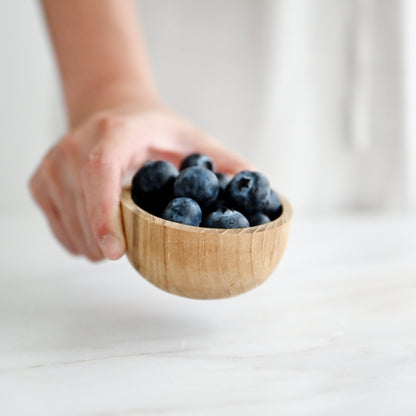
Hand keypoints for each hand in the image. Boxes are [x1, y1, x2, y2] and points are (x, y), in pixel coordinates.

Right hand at [29, 102, 251, 260]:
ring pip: (66, 222)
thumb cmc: (154, 128)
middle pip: (80, 206)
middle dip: (103, 241)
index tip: (117, 252)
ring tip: (117, 241)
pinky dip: (77, 239)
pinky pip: (56, 225)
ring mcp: (53, 164)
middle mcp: (75, 145)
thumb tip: (261, 185)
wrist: (112, 110)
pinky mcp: (41, 180)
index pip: (99, 171)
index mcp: (113, 132)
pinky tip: (98, 234)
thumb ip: (223, 161)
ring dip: (92, 245)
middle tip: (127, 254)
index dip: (105, 213)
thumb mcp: (191, 137)